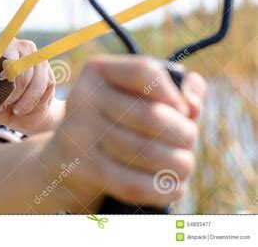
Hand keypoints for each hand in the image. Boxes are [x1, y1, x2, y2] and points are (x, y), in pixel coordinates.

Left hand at [0, 38, 63, 134]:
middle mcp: (11, 45)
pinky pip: (37, 85)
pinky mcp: (44, 67)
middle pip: (7, 61)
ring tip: (10, 106)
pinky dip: (27, 102)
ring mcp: (30, 54)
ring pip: (23, 75)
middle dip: (2, 88)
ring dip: (15, 97)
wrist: (23, 116)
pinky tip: (21, 108)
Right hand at [38, 54, 206, 212]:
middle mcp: (83, 97)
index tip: (185, 110)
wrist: (67, 159)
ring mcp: (77, 132)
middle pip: (151, 116)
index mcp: (98, 71)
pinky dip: (160, 189)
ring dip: (178, 164)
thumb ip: (172, 91)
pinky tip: (174, 189)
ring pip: (146, 152)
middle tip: (188, 144)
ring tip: (183, 167)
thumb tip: (194, 103)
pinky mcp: (78, 166)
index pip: (144, 71)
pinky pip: (130, 182)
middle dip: (184, 135)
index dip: (174, 92)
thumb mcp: (135, 98)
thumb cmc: (114, 123)